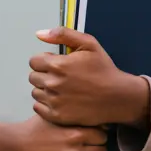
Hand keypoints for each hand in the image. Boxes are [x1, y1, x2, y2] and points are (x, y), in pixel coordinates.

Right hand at [0, 117, 107, 150]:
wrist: (13, 149)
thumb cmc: (35, 131)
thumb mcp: (55, 117)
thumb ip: (77, 119)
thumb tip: (101, 123)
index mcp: (75, 135)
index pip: (103, 137)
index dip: (97, 137)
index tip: (90, 138)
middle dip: (96, 150)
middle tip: (85, 150)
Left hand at [29, 27, 150, 127]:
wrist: (118, 97)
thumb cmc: (104, 69)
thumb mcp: (89, 44)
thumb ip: (62, 34)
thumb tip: (39, 34)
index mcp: (58, 65)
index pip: (34, 61)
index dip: (45, 61)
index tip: (57, 64)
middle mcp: (53, 83)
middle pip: (33, 77)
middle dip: (44, 74)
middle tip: (61, 77)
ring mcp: (54, 101)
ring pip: (35, 92)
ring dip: (44, 89)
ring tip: (62, 89)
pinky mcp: (57, 116)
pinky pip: (38, 107)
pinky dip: (45, 104)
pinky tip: (59, 100)